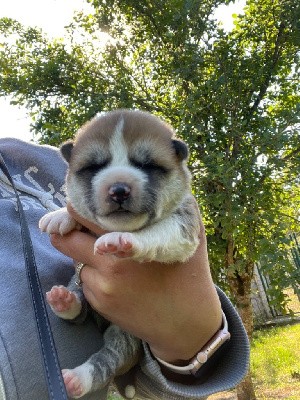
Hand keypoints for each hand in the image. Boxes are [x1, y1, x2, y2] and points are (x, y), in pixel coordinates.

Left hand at [50, 204, 221, 365]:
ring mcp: (103, 287)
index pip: (85, 216)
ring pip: (76, 258)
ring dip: (84, 250)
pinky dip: (93, 271)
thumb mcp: (189, 234)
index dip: (76, 206)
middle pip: (66, 238)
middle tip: (77, 220)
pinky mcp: (99, 304)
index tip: (78, 200)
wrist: (187, 325)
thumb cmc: (190, 274)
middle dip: (67, 227)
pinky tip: (116, 273)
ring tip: (106, 248)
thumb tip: (155, 184)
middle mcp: (111, 264)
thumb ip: (173, 206)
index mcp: (130, 242)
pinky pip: (85, 278)